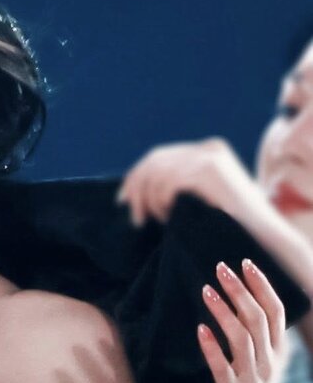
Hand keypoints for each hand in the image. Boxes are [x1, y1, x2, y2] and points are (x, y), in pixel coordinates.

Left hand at [117, 139, 267, 228]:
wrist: (261, 234)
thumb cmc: (229, 225)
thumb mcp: (199, 199)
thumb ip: (177, 187)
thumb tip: (134, 191)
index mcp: (207, 150)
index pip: (159, 156)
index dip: (135, 177)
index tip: (121, 200)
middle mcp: (208, 149)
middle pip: (154, 162)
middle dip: (137, 191)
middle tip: (135, 219)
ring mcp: (209, 157)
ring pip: (158, 176)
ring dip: (152, 202)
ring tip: (160, 221)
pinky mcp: (208, 171)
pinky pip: (169, 185)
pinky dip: (162, 204)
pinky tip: (169, 218)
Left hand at [198, 259, 287, 382]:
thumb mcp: (259, 376)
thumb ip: (257, 348)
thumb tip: (245, 315)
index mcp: (277, 359)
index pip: (275, 313)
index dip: (262, 286)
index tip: (245, 263)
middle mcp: (269, 367)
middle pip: (258, 319)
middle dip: (241, 289)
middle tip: (221, 267)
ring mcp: (252, 382)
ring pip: (242, 338)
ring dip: (224, 310)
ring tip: (205, 289)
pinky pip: (222, 367)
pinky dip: (211, 346)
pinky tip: (199, 329)